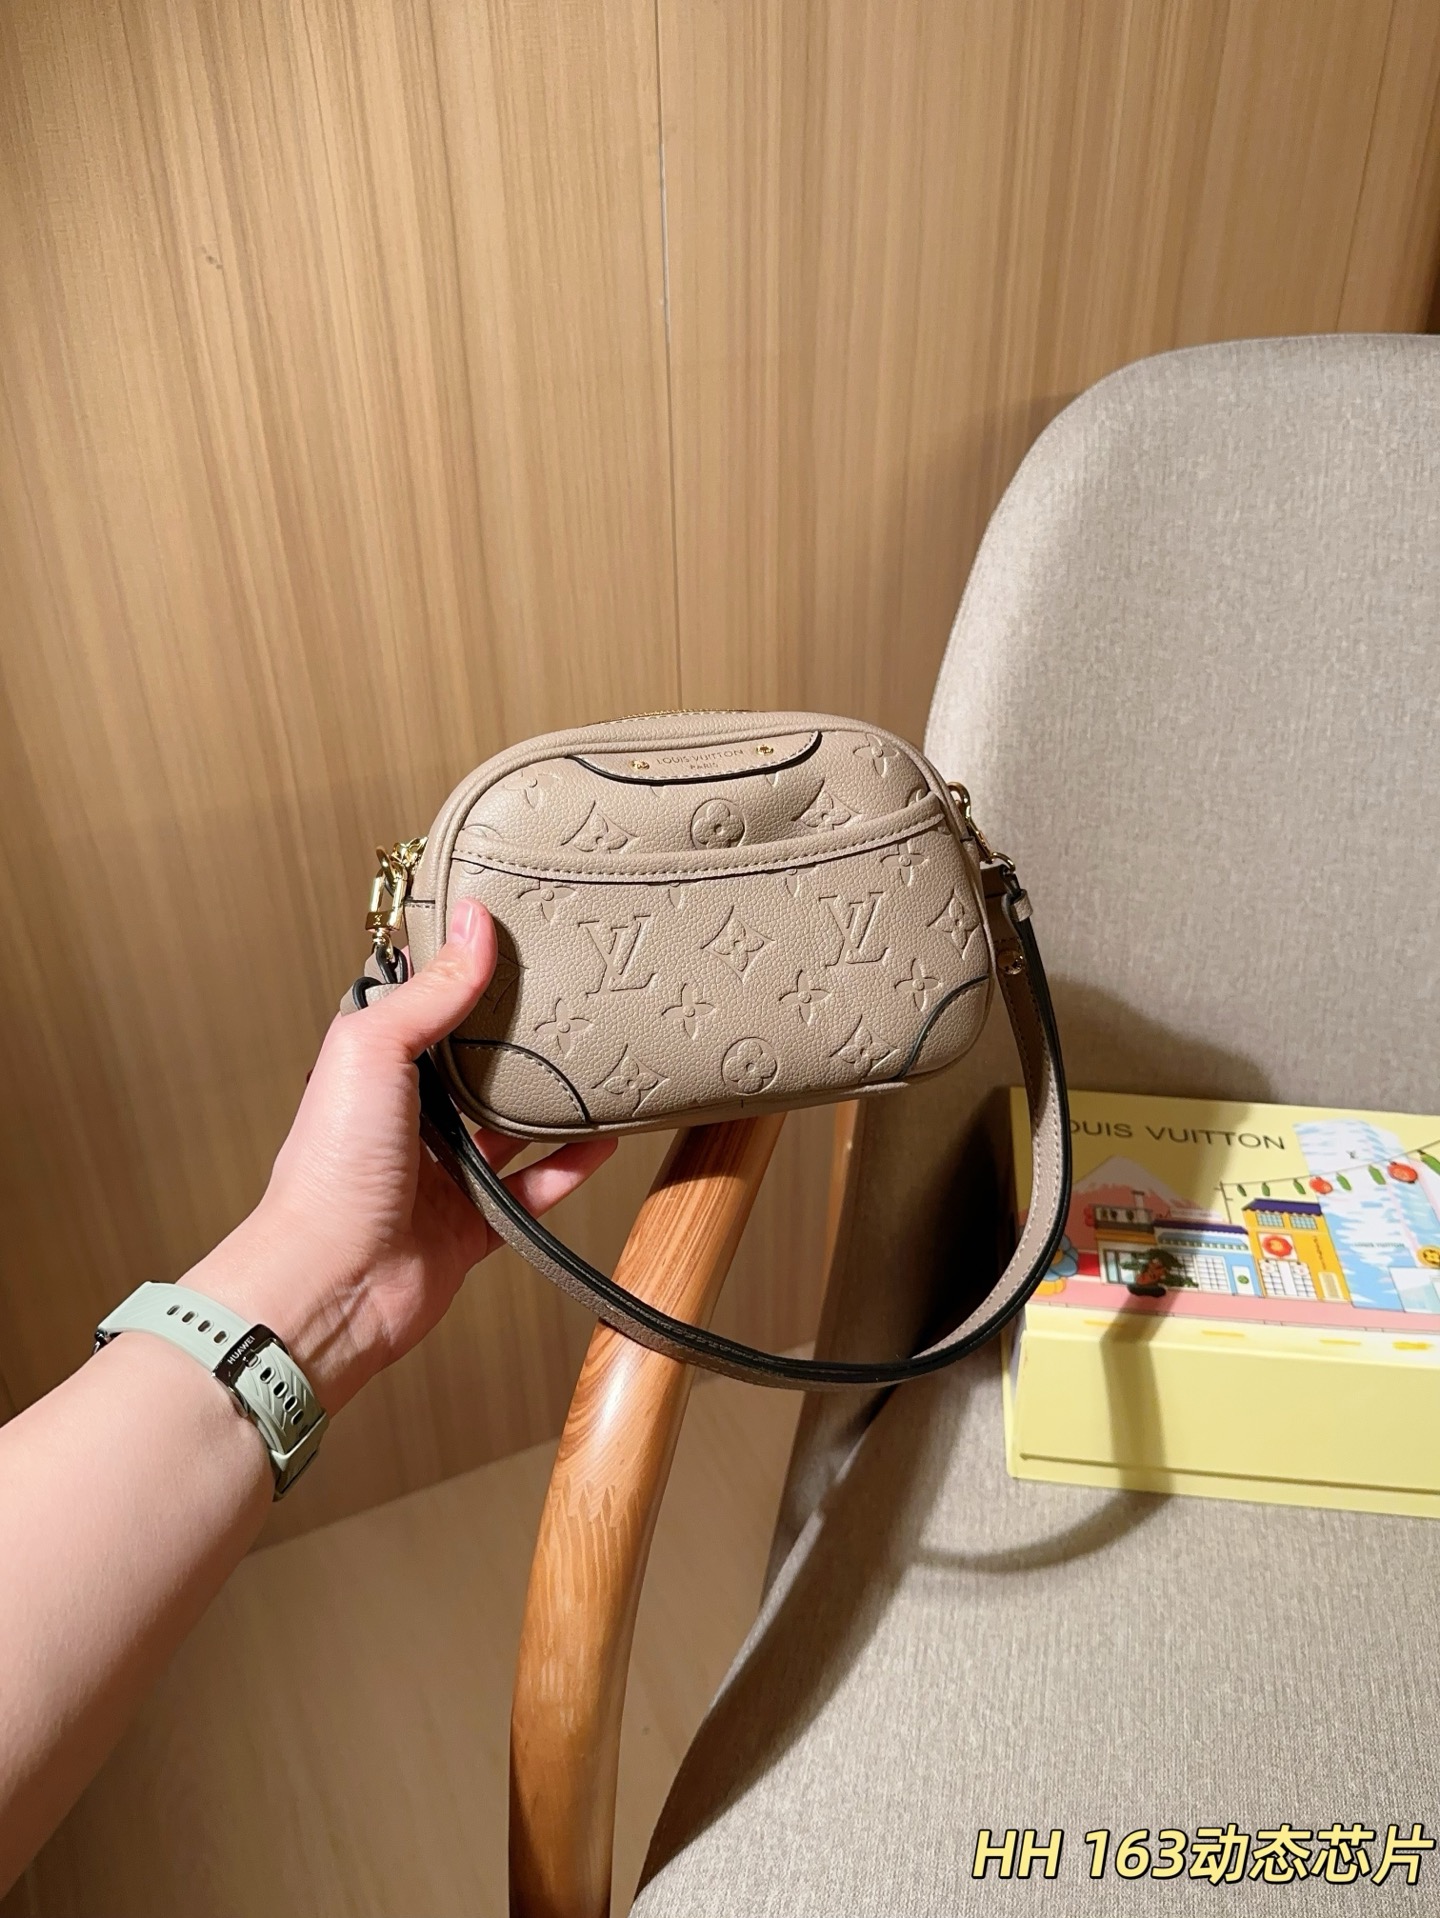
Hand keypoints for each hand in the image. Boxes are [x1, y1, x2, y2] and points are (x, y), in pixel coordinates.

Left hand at [186, 899, 615, 1410]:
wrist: (331, 1283)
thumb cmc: (331, 1168)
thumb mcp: (375, 1050)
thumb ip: (431, 991)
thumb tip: (472, 919)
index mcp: (376, 1067)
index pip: (428, 1004)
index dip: (466, 971)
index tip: (518, 934)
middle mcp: (409, 1115)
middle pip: (477, 1064)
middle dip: (522, 1035)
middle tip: (577, 994)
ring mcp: (443, 1170)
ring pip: (512, 1125)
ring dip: (554, 1100)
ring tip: (604, 1061)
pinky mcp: (473, 1222)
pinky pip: (535, 1188)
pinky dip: (572, 1164)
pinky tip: (607, 1138)